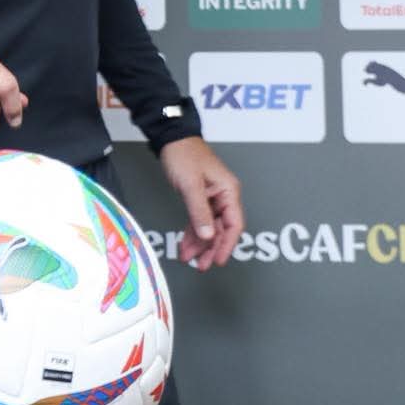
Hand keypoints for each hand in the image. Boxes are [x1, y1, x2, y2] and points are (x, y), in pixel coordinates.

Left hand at [158, 137, 242, 270]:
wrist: (170, 138)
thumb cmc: (184, 154)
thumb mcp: (191, 185)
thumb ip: (199, 212)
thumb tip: (208, 236)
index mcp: (229, 191)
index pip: (234, 224)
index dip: (227, 245)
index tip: (219, 260)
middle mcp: (224, 195)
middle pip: (222, 229)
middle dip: (211, 248)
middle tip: (202, 265)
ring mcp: (212, 197)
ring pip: (210, 227)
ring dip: (200, 244)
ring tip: (189, 259)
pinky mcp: (200, 198)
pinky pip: (200, 220)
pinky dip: (193, 233)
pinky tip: (186, 245)